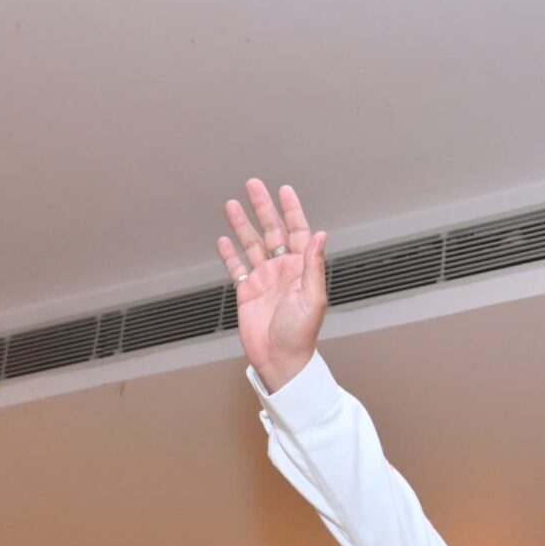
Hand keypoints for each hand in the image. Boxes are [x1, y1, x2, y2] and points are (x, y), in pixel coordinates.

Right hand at [217, 181, 328, 392]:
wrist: (281, 360)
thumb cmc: (301, 334)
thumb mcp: (312, 298)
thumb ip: (314, 266)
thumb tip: (320, 235)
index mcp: (301, 268)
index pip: (298, 231)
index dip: (291, 210)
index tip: (284, 190)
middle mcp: (282, 270)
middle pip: (271, 231)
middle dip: (263, 208)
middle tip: (252, 185)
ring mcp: (264, 280)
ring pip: (251, 244)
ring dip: (242, 225)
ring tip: (231, 204)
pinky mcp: (248, 292)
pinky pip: (237, 268)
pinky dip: (230, 254)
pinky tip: (223, 239)